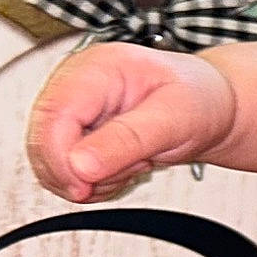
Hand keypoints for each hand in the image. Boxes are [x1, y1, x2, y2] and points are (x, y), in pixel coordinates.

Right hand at [25, 42, 234, 202]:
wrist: (212, 106)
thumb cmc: (199, 99)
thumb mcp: (175, 118)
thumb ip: (128, 140)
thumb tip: (80, 166)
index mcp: (96, 69)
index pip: (53, 117)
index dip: (60, 158)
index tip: (84, 186)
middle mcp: (75, 86)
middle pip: (43, 142)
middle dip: (81, 171)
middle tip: (132, 167)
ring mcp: (73, 111)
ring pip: (52, 162)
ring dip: (92, 179)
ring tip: (136, 160)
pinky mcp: (77, 134)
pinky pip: (67, 171)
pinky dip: (94, 182)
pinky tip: (125, 167)